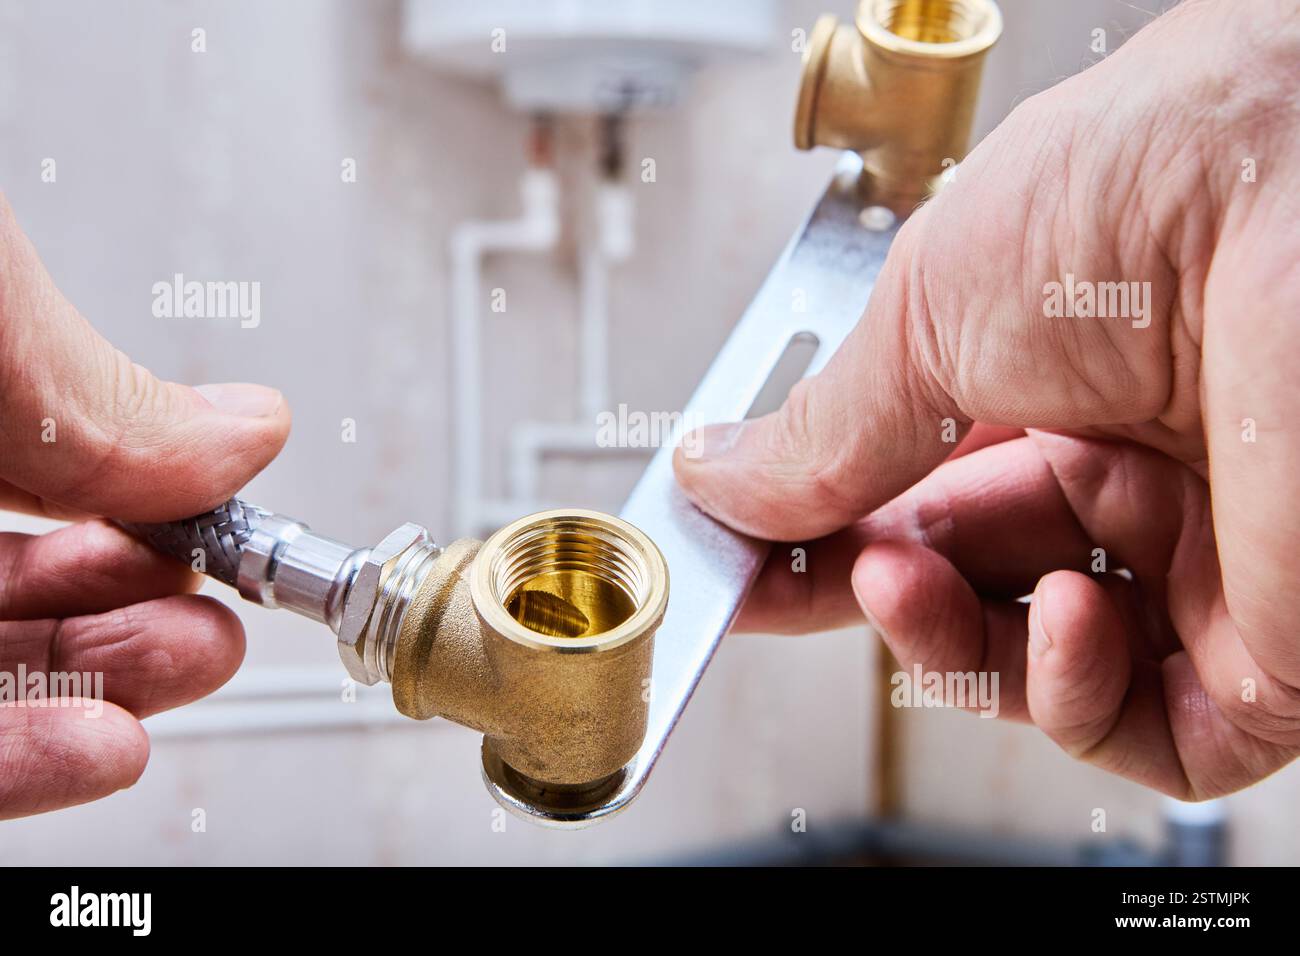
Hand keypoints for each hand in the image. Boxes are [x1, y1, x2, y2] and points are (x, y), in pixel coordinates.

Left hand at [0, 195, 290, 816]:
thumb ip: (95, 382)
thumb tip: (246, 426)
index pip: (37, 469)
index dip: (136, 508)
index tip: (213, 530)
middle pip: (19, 590)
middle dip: (143, 615)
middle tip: (220, 619)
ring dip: (105, 692)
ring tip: (190, 677)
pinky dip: (22, 765)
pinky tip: (102, 748)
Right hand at [675, 0, 1299, 799]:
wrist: (1285, 182)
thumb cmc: (1137, 192)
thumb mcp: (927, 314)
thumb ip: (825, 432)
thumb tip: (721, 480)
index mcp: (1048, 391)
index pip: (915, 504)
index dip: (825, 544)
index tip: (746, 568)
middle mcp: (1125, 473)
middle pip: (966, 590)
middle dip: (876, 593)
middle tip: (812, 578)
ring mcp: (1197, 559)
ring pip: (1038, 672)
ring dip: (949, 643)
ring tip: (910, 582)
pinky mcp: (1265, 642)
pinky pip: (1148, 728)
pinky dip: (1068, 696)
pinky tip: (1060, 611)